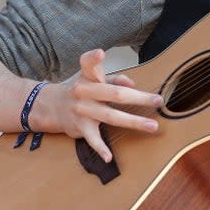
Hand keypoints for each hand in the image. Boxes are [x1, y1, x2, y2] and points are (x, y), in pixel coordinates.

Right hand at [36, 49, 162, 162]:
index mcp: (87, 77)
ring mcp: (82, 110)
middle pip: (113, 94)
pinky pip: (92, 139)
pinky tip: (109, 157)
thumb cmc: (83, 90)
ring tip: (152, 126)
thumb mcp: (93, 79)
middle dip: (138, 98)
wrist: (52, 107)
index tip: (100, 53)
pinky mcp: (80, 127)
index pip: (87, 64)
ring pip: (110, 116)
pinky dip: (100, 148)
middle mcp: (83, 92)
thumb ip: (114, 79)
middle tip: (158, 101)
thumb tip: (132, 83)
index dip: (93, 59)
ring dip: (133, 122)